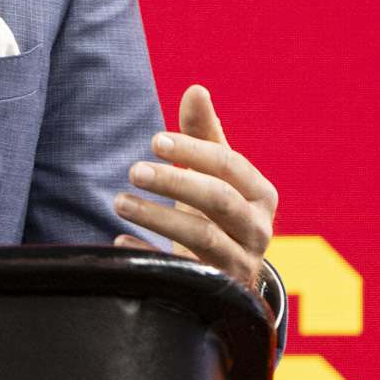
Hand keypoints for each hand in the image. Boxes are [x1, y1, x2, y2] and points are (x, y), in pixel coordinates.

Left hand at [114, 84, 278, 289]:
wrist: (232, 272)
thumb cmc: (219, 210)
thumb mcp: (216, 175)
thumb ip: (205, 134)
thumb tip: (195, 89)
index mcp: (260, 194)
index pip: (230, 166)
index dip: (194, 152)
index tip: (154, 140)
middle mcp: (257, 229)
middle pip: (218, 201)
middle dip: (175, 183)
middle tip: (133, 171)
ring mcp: (239, 262)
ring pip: (201, 239)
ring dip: (157, 218)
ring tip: (119, 202)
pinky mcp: (217, 290)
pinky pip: (180, 274)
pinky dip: (149, 256)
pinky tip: (120, 240)